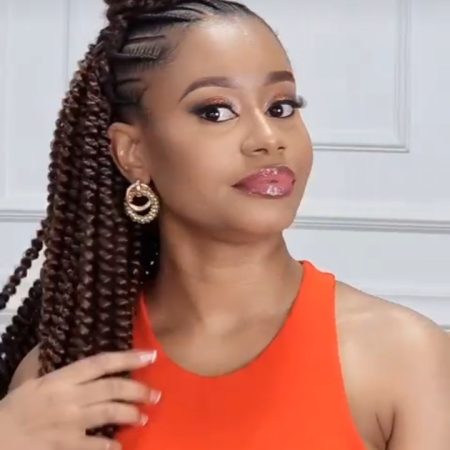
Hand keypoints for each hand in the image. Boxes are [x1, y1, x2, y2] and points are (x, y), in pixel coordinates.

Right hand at [0, 350, 159, 449]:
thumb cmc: (15, 408)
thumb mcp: (33, 380)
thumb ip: (57, 368)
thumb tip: (69, 350)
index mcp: (61, 378)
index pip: (101, 363)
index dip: (128, 358)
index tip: (151, 356)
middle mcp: (69, 397)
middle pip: (111, 388)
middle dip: (138, 390)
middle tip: (156, 394)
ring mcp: (68, 422)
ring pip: (109, 413)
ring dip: (131, 414)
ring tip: (144, 416)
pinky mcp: (65, 445)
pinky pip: (94, 445)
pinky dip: (110, 445)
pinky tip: (119, 445)